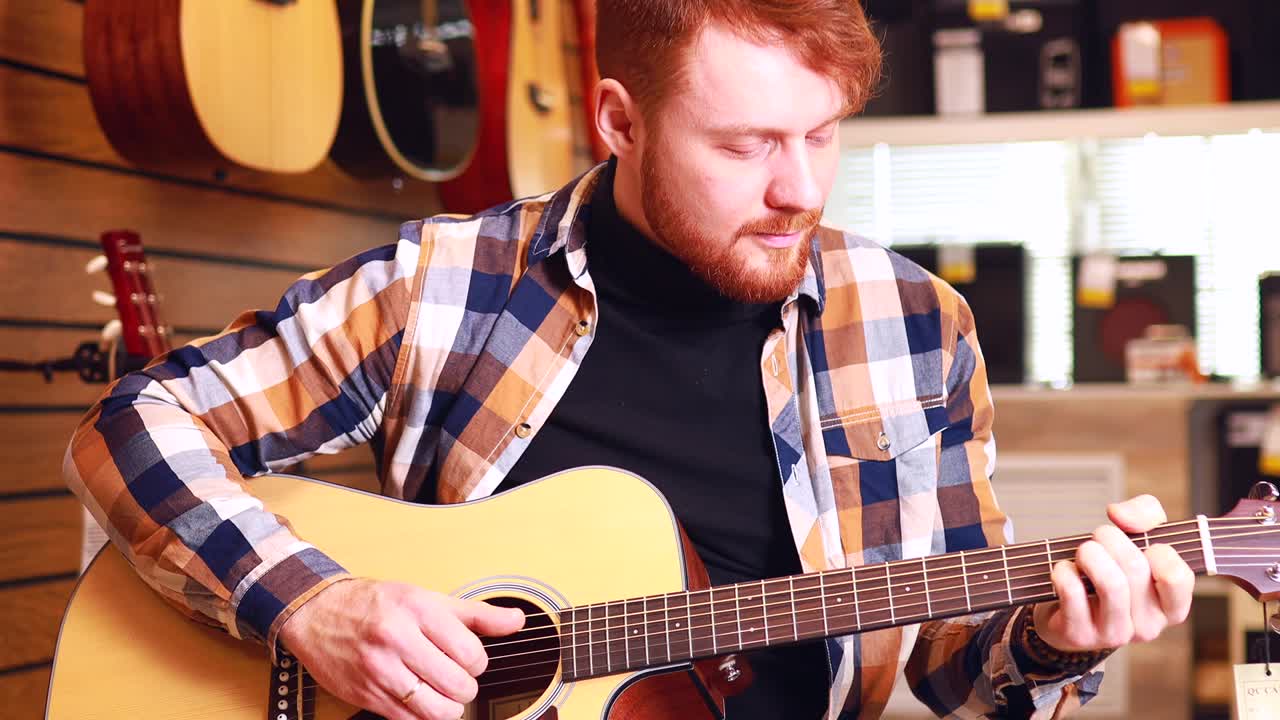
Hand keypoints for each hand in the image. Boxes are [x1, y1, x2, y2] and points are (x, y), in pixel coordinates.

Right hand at [278, 578, 524, 719]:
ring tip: (441, 692)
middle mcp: (397, 639)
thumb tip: (516, 620)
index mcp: (418, 610)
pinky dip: (422, 716)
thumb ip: (476, 614)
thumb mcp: (427, 598)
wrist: (317, 613)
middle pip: (458, 685)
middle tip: (456, 675)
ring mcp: (380, 671)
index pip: (471, 653)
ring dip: (448, 707)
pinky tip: (419, 699)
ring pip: (437, 710)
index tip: (469, 659)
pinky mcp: (366, 696)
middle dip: (465, 686)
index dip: (478, 662)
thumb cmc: (375, 604)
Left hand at [1032, 494, 1194, 653]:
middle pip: (1136, 569)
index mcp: (1171, 607)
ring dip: (1089, 553)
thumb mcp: (1138, 538)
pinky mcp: (1080, 635)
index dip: (1158, 550)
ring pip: (1110, 583)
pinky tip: (1063, 570)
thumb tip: (1120, 514)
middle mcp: (1148, 626)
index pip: (1178, 576)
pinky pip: (1073, 592)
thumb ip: (1145, 513)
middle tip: (1098, 536)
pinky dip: (1063, 570)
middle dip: (1110, 538)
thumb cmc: (1109, 570)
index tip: (1142, 544)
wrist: (1064, 610)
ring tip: (1083, 551)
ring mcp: (1114, 635)